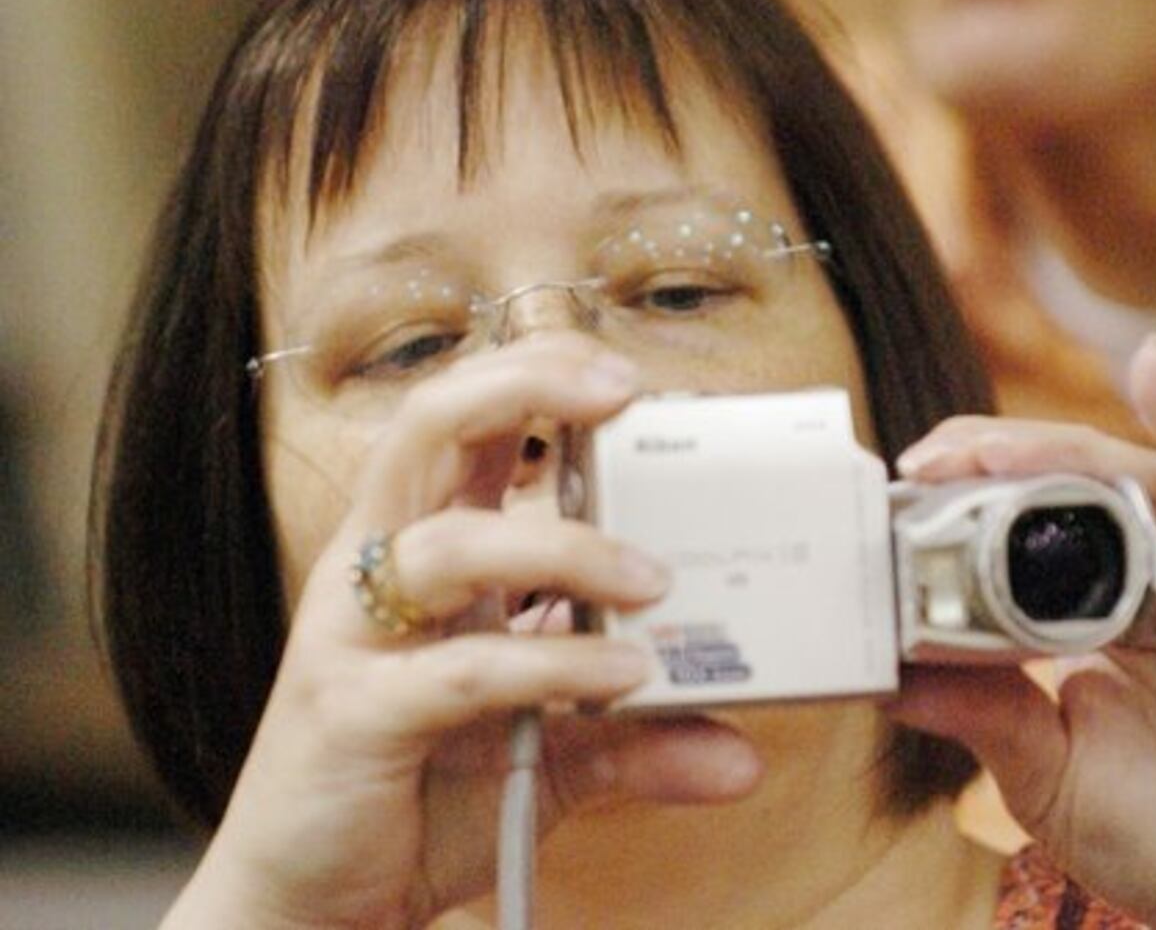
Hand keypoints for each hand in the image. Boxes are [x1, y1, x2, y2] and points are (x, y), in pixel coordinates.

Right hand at [164, 333, 761, 929]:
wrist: (315, 899)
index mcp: (423, 552)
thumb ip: (639, 742)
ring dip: (565, 549)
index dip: (535, 375)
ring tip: (654, 582)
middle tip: (621, 393)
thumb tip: (744, 753)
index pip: (467, 424)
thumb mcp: (550, 760)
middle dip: (523, 386)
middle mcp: (378, 570)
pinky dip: (547, 666)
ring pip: (448, 542)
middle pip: (429, 427)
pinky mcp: (348, 710)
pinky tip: (619, 680)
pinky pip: (458, 668)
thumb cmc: (420, 799)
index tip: (627, 375)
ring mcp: (353, 635)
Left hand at [890, 335, 1155, 928]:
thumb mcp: (1040, 768)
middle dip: (996, 461)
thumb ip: (978, 712)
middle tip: (926, 460)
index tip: (902, 488)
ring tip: (982, 449)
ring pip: (1133, 480)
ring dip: (1055, 451)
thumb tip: (887, 675)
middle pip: (1074, 486)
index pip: (1032, 523)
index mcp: (1102, 613)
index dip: (971, 496)